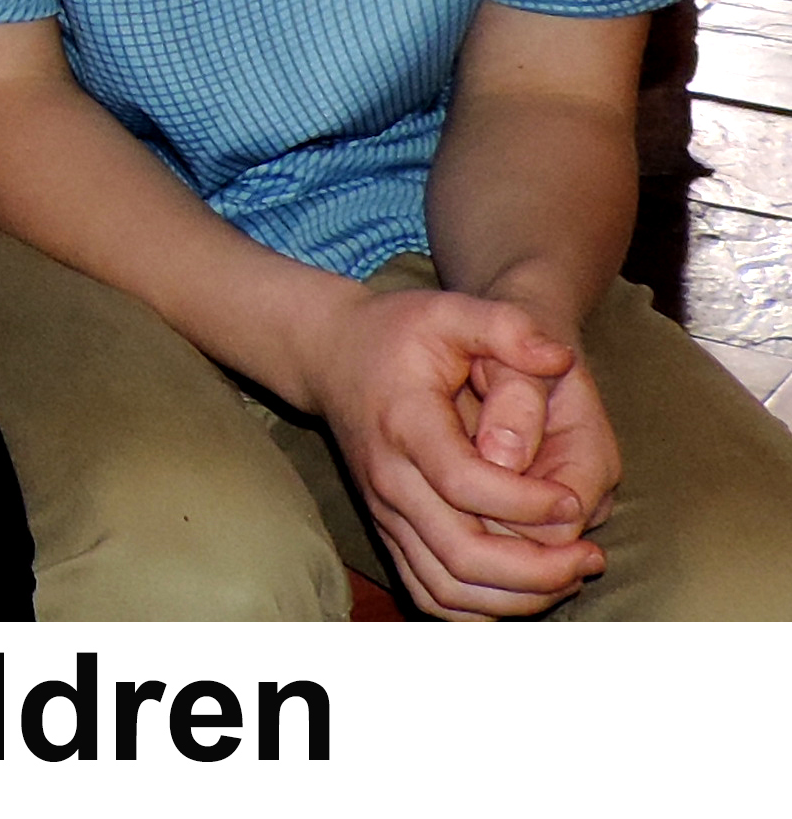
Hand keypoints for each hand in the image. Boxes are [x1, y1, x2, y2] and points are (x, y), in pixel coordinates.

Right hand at [303, 286, 607, 617]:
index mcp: (405, 424)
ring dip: (515, 598)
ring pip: (447, 586)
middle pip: (459, 552)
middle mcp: (389, 478)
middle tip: (591, 556)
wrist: (328, 355)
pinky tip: (528, 591)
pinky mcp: (387, 530)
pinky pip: (430, 593)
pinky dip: (480, 609)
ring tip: (569, 574)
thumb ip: (503, 325)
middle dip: (535, 568)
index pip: (463, 482)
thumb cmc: (397, 332)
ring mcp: (384, 511)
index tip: (572, 500)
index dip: (524, 502)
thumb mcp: (447, 309)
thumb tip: (558, 356)